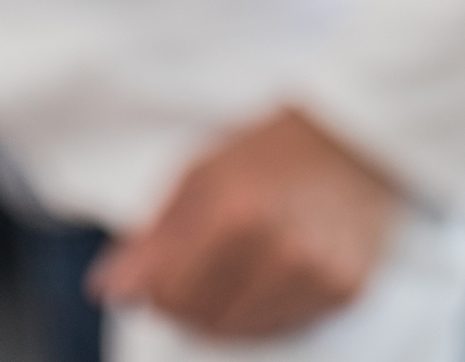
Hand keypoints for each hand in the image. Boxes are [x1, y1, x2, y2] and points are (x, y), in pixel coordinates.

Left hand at [89, 108, 398, 339]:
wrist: (356, 135)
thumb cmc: (270, 147)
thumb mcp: (200, 173)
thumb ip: (153, 237)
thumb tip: (107, 291)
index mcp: (233, 212)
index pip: (167, 293)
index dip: (155, 286)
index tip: (162, 269)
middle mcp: (279, 250)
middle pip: (203, 318)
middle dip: (188, 300)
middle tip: (200, 265)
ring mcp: (317, 274)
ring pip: (243, 330)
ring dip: (227, 307)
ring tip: (238, 263)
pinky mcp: (345, 290)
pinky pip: (285, 326)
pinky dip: (267, 308)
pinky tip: (272, 270)